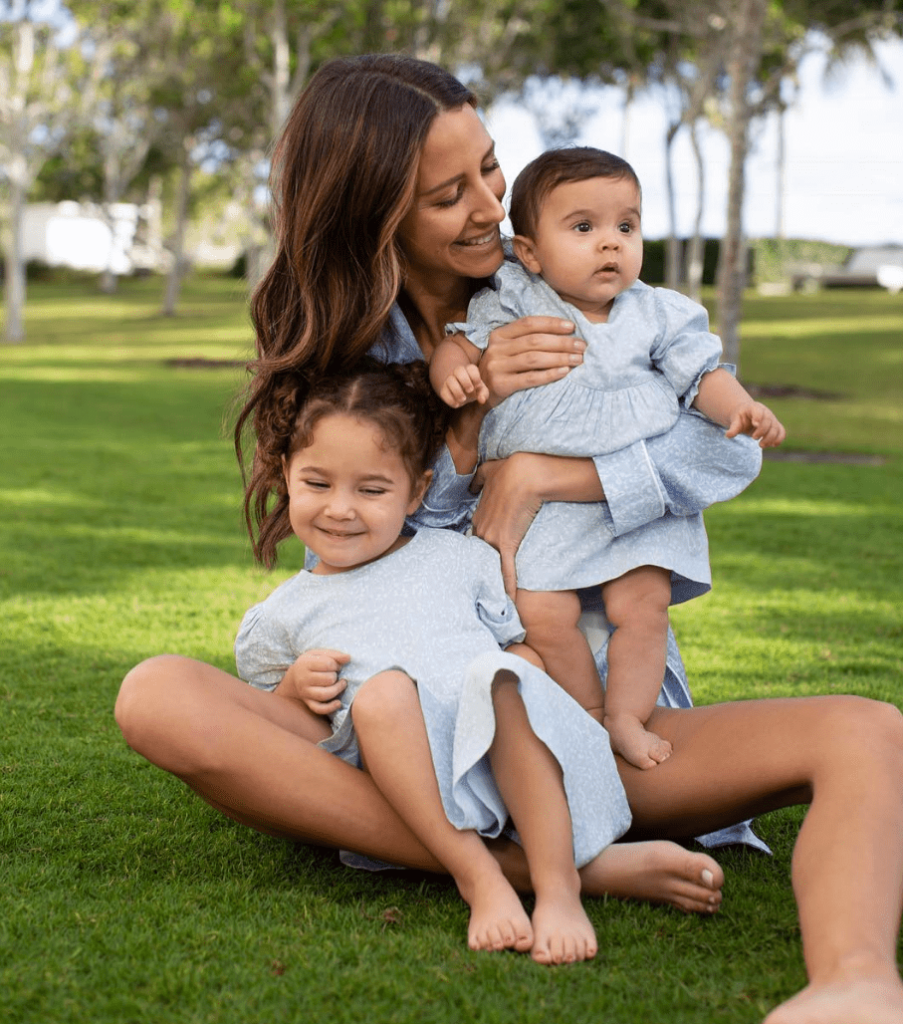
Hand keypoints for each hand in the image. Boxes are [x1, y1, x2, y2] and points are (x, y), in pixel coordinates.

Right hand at [280, 648, 349, 714]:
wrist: (295, 676)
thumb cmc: (312, 663)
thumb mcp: (319, 654)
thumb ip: (334, 655)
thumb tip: (348, 657)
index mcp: (305, 663)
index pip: (328, 664)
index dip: (336, 664)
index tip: (336, 665)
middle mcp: (303, 679)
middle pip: (329, 679)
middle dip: (336, 676)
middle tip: (336, 674)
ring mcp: (305, 692)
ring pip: (325, 694)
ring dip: (338, 689)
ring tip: (342, 684)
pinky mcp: (308, 702)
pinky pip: (320, 709)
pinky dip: (330, 707)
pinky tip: (338, 703)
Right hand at [440, 364, 489, 407]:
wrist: (461, 393)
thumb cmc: (474, 390)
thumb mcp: (481, 390)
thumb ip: (484, 394)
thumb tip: (482, 400)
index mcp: (469, 370)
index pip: (471, 368)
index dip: (475, 377)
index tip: (478, 385)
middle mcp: (458, 373)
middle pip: (459, 370)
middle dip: (465, 380)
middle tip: (470, 390)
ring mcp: (449, 380)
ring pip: (450, 380)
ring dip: (457, 390)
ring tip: (463, 399)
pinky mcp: (444, 389)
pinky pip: (444, 392)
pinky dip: (450, 399)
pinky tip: (457, 404)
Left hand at [471, 454, 543, 597]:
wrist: (526, 474)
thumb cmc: (511, 469)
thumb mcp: (490, 470)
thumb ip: (479, 478)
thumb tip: (472, 484)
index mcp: (478, 517)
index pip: (476, 540)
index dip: (479, 552)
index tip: (479, 563)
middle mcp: (482, 530)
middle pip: (479, 557)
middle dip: (481, 572)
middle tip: (482, 589)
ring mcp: (493, 538)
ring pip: (490, 566)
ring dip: (493, 582)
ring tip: (493, 601)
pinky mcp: (507, 543)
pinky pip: (506, 570)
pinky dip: (508, 586)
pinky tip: (508, 602)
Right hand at [480, 316, 584, 404]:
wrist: (479, 394)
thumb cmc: (502, 369)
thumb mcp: (507, 350)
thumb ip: (525, 340)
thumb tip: (563, 332)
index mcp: (499, 335)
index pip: (528, 323)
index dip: (551, 323)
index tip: (572, 327)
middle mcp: (496, 349)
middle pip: (535, 341)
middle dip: (562, 342)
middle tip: (581, 346)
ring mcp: (497, 367)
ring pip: (534, 358)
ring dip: (560, 357)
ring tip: (578, 359)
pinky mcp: (501, 385)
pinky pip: (530, 378)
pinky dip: (550, 374)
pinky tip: (565, 372)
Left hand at [724, 401, 785, 447]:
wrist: (748, 416)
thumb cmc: (741, 418)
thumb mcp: (735, 420)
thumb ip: (734, 427)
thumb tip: (728, 435)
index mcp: (754, 408)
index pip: (758, 411)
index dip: (758, 417)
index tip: (755, 424)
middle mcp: (765, 412)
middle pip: (768, 421)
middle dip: (762, 431)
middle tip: (753, 438)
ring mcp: (772, 419)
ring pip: (776, 428)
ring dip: (770, 438)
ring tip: (760, 445)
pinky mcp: (776, 426)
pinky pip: (781, 432)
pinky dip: (779, 439)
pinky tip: (772, 445)